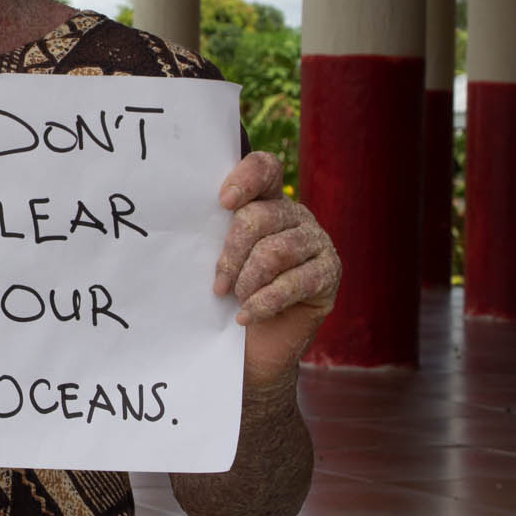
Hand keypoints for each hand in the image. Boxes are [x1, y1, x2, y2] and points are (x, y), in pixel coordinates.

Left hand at [212, 151, 339, 390]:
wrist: (255, 346)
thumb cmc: (232, 295)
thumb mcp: (221, 260)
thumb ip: (215, 236)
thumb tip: (186, 227)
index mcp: (268, 200)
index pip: (265, 169)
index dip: (246, 178)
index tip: (223, 202)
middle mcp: (295, 215)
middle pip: (260, 216)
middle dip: (232, 252)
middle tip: (217, 284)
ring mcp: (316, 242)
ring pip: (276, 250)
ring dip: (248, 279)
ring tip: (235, 299)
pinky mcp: (329, 274)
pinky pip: (296, 282)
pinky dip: (266, 301)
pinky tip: (247, 316)